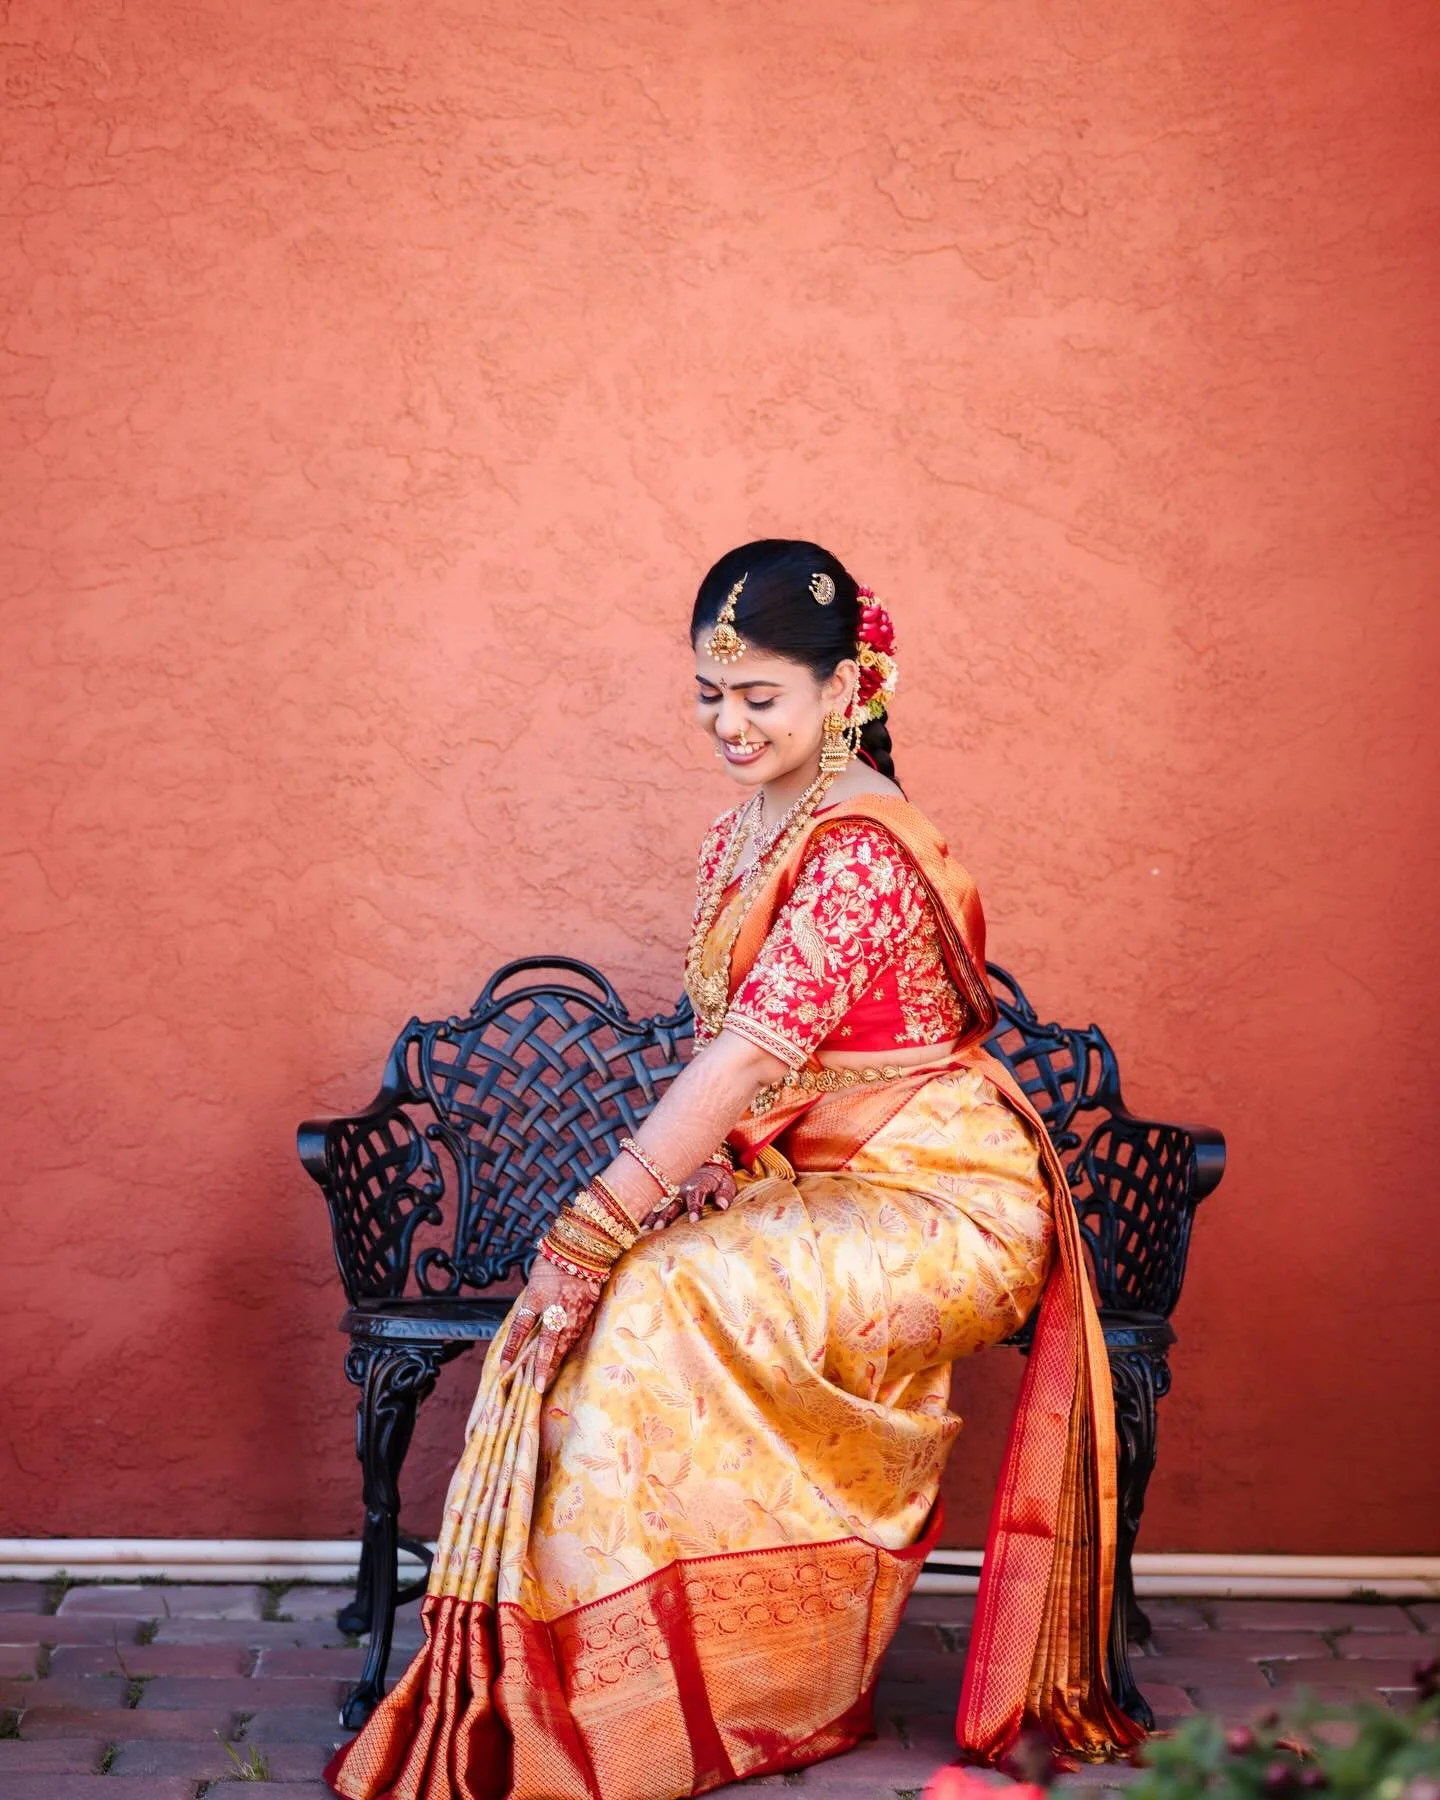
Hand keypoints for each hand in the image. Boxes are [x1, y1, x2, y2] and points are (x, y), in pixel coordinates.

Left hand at [498, 1257, 602, 1391]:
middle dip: (541, 1365)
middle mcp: (554, 1307)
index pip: (520, 1327)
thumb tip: (528, 1322)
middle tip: (537, 1386)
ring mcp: (573, 1310)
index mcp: (536, 1296)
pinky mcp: (587, 1310)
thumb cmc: (553, 1260)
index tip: (504, 1366)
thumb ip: (532, 1302)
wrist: (582, 1246)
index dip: (512, 1348)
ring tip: (547, 1379)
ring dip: (555, 1361)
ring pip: (564, 1342)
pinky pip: (576, 1333)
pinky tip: (563, 1358)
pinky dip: (568, 1347)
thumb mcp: (535, 1281)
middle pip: (547, 1342)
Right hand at [642, 1161, 737, 1230]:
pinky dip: (647, 1216)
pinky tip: (640, 1227)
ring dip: (654, 1217)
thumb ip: (725, 1194)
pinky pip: (654, 1206)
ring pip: (661, 1205)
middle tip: (660, 1228)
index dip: (695, 1208)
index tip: (694, 1221)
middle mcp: (682, 1189)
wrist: (705, 1164)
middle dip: (667, 1216)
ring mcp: (671, 1192)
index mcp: (698, 1185)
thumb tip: (722, 1206)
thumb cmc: (717, 1179)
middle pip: (673, 1203)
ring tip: (647, 1230)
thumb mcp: (726, 1183)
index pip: (696, 1196)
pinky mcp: (665, 1196)